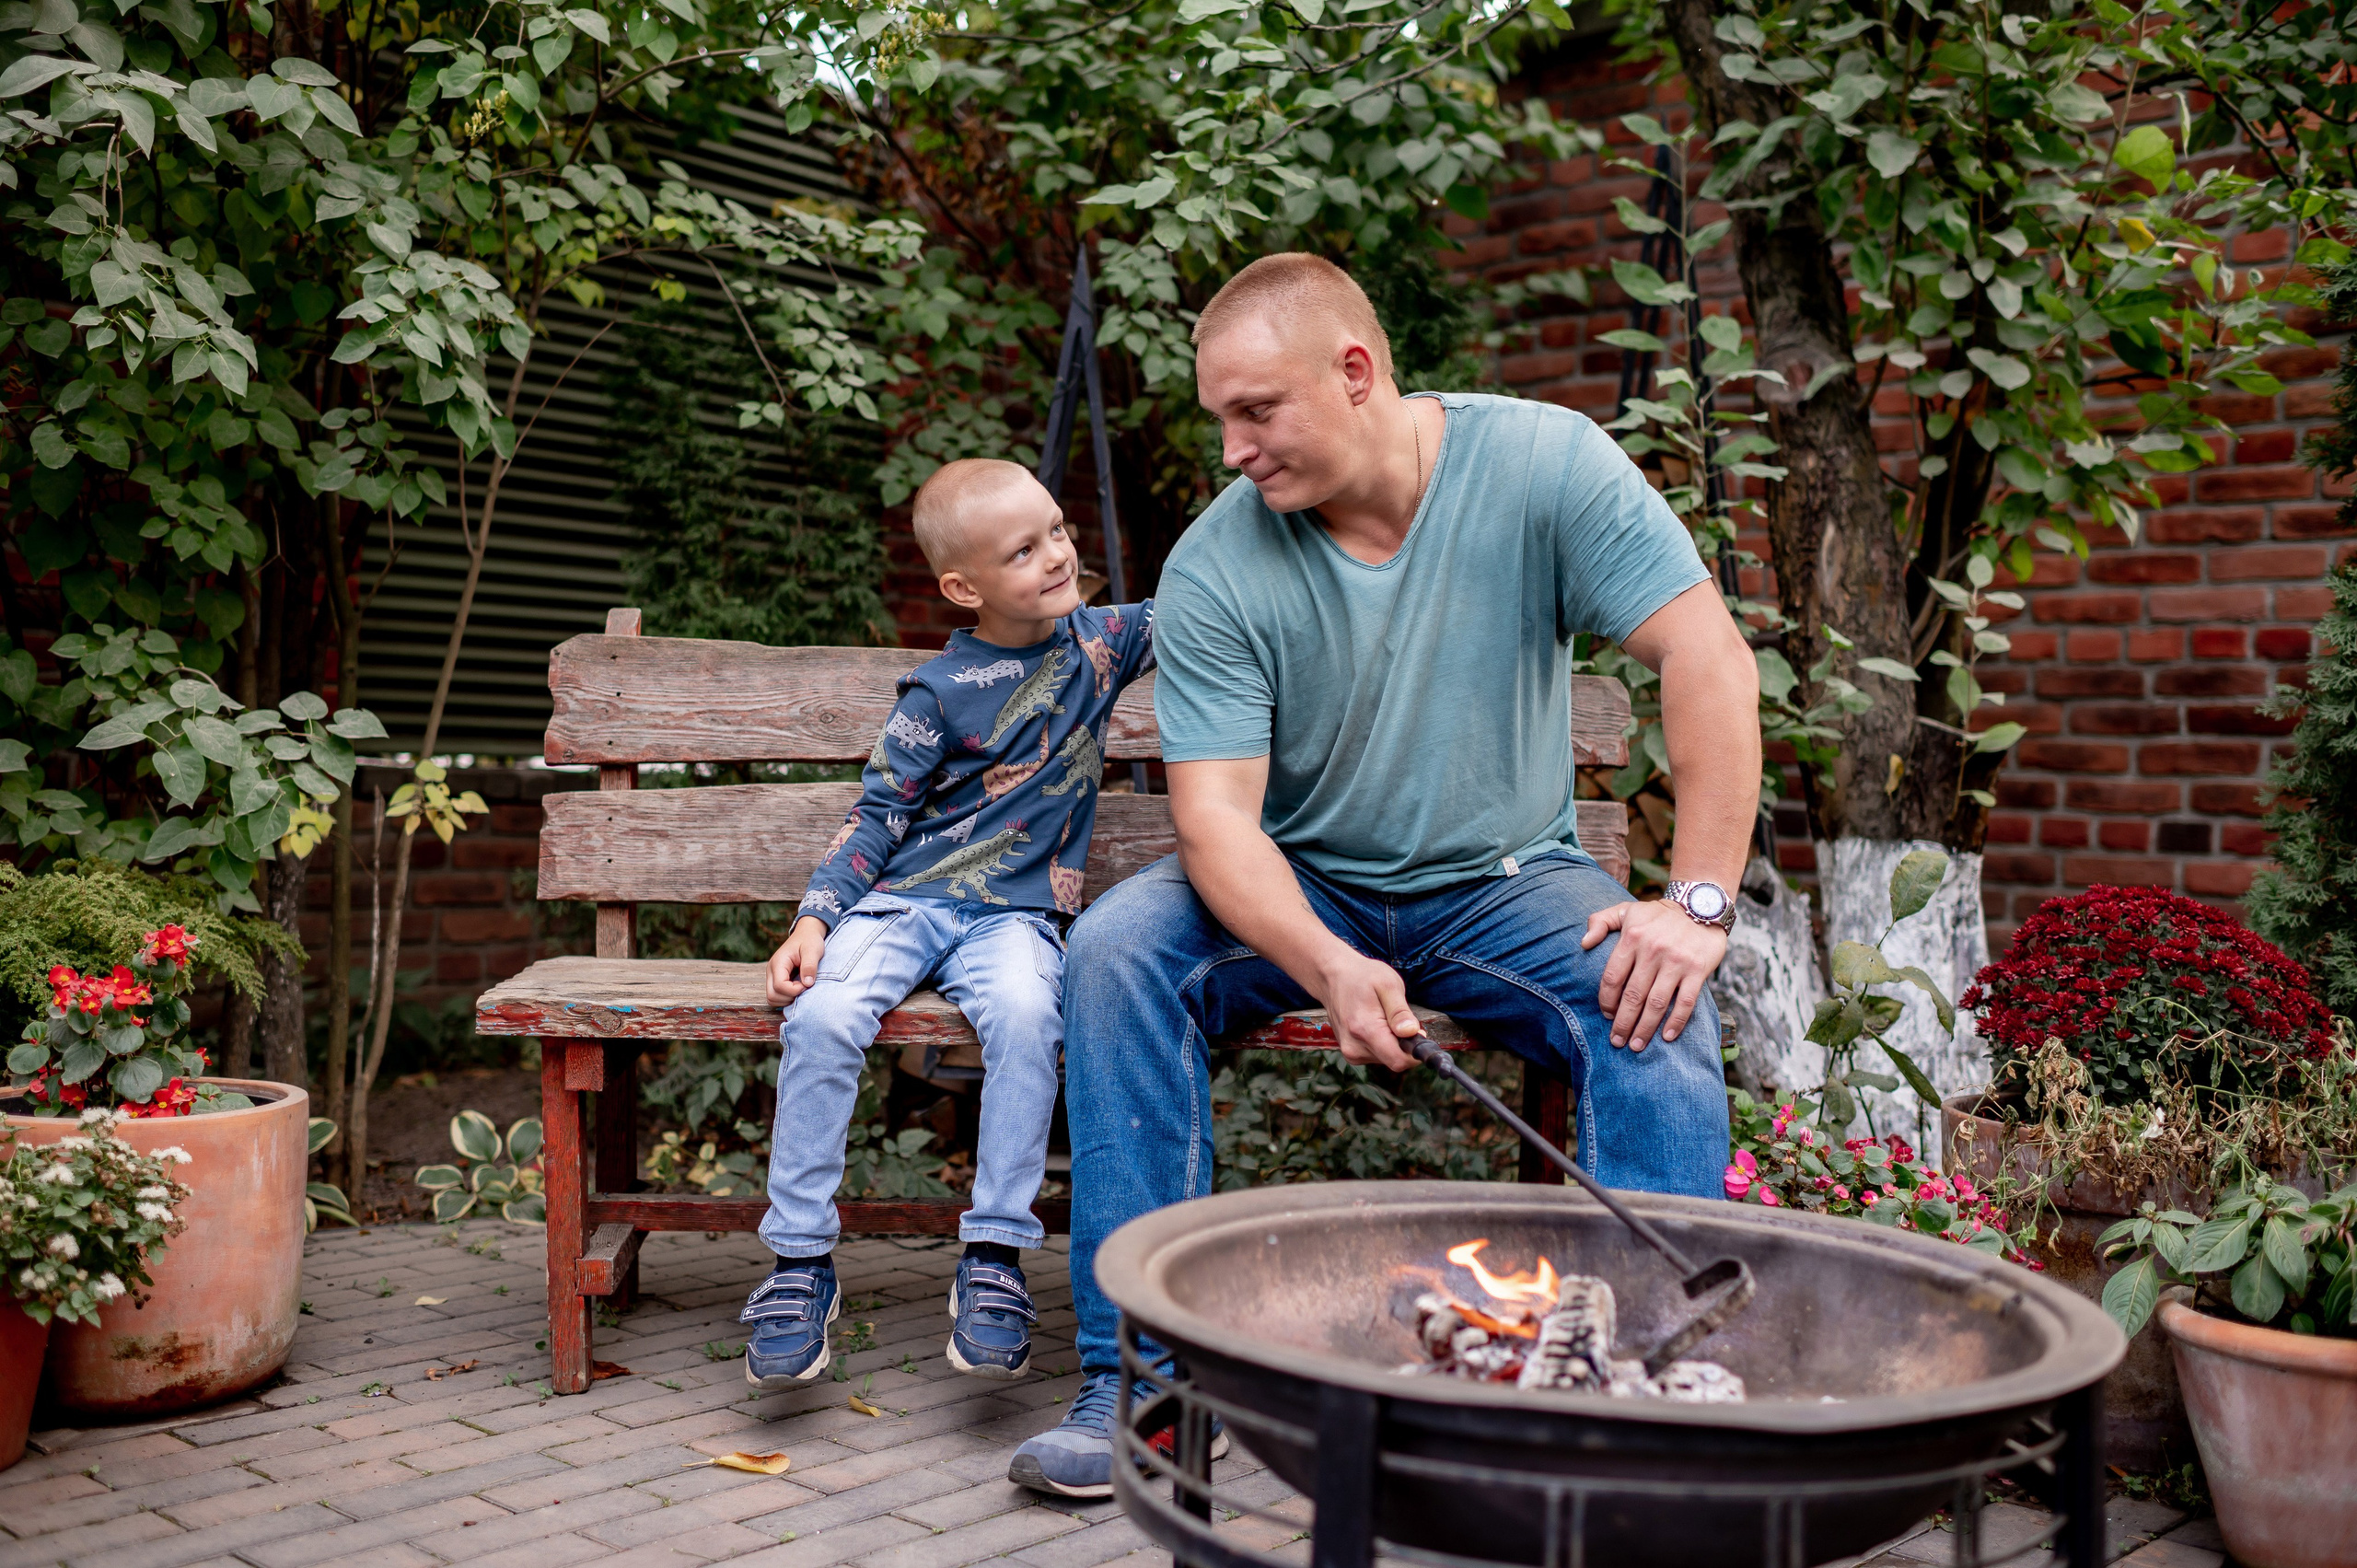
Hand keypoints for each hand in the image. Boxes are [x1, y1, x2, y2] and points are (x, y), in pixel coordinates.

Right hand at [767, 917, 829, 1005]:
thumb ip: (810, 966)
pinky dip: (787, 997)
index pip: (779, 986)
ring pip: (772, 998)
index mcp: (778, 962)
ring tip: (801, 987)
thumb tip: (807, 984)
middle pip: (772, 996)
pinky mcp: (776, 980)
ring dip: (788, 998)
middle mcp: (771, 971)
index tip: (807, 983)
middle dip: (790, 997)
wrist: (806, 934)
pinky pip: (777, 996)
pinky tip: (798, 988)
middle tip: (804, 987)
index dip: (795, 990)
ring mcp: (772, 976)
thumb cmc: (810, 940)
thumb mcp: (813, 950)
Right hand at [1316, 950, 1422, 1070]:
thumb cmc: (1362, 976)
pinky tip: (1375, 1023)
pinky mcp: (1350, 1053)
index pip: (1398, 1060)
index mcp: (1365, 1030)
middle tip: (1398, 1017)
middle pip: (1394, 1060)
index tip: (1420, 1033)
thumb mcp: (1387, 984)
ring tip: (1383, 1016)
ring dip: (1393, 1042)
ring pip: (1387, 1058)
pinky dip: (1382, 1042)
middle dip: (1404, 1043)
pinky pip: (1377, 1055)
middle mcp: (1354, 1047)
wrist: (1332, 976)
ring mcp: (1350, 1052)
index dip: (1415, 1051)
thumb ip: (1400, 1011)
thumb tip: (1412, 1033)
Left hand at [1582, 899, 1727, 1051]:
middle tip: (1617, 1041)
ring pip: (1657, 1002)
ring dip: (1645, 1028)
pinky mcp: (1698, 970)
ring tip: (1636, 1045)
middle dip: (1622, 1022)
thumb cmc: (1658, 915)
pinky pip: (1686, 1001)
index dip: (1607, 1000)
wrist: (1701, 905)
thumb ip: (1600, 922)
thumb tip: (1583, 943)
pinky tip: (1667, 1036)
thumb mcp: (1626, 910)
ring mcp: (1677, 961)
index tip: (1606, 1015)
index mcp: (1632, 937)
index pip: (1613, 977)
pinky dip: (1676, 1022)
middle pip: (1633, 995)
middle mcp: (1653, 950)